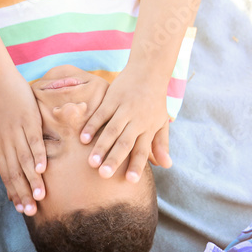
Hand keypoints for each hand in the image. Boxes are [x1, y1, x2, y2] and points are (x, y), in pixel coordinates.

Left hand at [0, 73, 45, 214]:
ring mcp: (18, 132)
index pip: (5, 175)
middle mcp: (6, 143)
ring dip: (32, 180)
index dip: (13, 192)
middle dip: (23, 194)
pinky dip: (38, 155)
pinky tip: (42, 170)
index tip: (20, 209)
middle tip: (31, 212)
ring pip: (25, 161)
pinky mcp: (29, 120)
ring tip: (40, 197)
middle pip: (15, 173)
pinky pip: (33, 141)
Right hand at [79, 64, 171, 182]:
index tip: (130, 180)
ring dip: (101, 146)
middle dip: (114, 159)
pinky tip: (83, 139)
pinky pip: (100, 114)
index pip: (142, 150)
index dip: (137, 165)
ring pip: (112, 130)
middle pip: (125, 143)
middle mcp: (137, 120)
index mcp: (149, 128)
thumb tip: (167, 166)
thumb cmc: (154, 101)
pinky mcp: (112, 98)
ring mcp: (124, 108)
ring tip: (91, 162)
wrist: (149, 70)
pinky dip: (92, 126)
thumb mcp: (161, 122)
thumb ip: (161, 144)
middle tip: (104, 175)